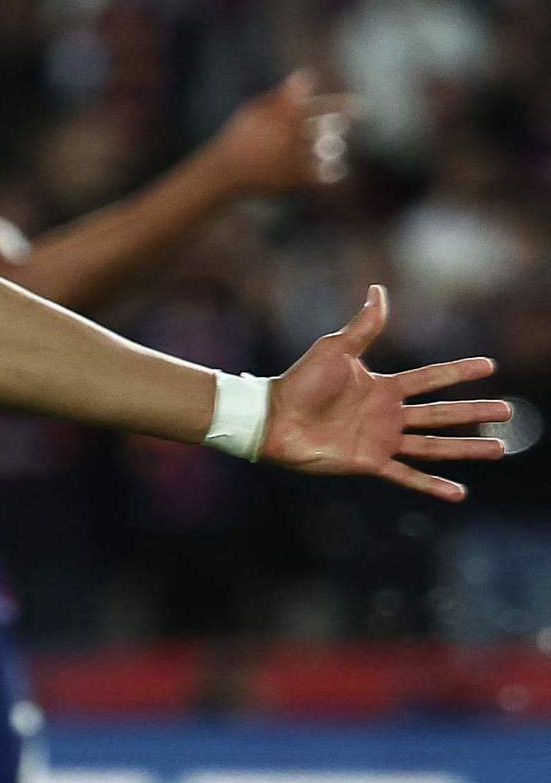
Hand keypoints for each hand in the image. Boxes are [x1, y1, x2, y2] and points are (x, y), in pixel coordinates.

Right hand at [206, 71, 351, 193]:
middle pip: (328, 127)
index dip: (343, 106)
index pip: (320, 107)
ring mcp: (293, 158)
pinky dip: (332, 171)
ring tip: (335, 147)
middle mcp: (291, 136)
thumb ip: (282, 95)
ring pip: (328, 150)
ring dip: (333, 147)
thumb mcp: (253, 110)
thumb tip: (307, 74)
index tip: (363, 107)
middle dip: (336, 125)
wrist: (223, 174)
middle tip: (340, 126)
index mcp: (283, 116)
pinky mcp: (293, 179)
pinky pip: (322, 173)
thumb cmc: (238, 138)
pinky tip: (336, 170)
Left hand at [259, 285, 509, 500]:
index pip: (430, 378)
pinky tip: (457, 492)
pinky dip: (431, 485)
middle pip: (441, 413)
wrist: (271, 418)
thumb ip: (364, 326)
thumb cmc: (299, 382)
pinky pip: (406, 475)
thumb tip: (378, 290)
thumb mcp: (336, 349)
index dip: (458, 372)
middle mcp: (387, 415)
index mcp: (384, 387)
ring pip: (434, 445)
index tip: (490, 367)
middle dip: (475, 412)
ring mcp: (380, 440)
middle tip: (510, 412)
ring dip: (466, 448)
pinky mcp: (368, 462)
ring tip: (499, 449)